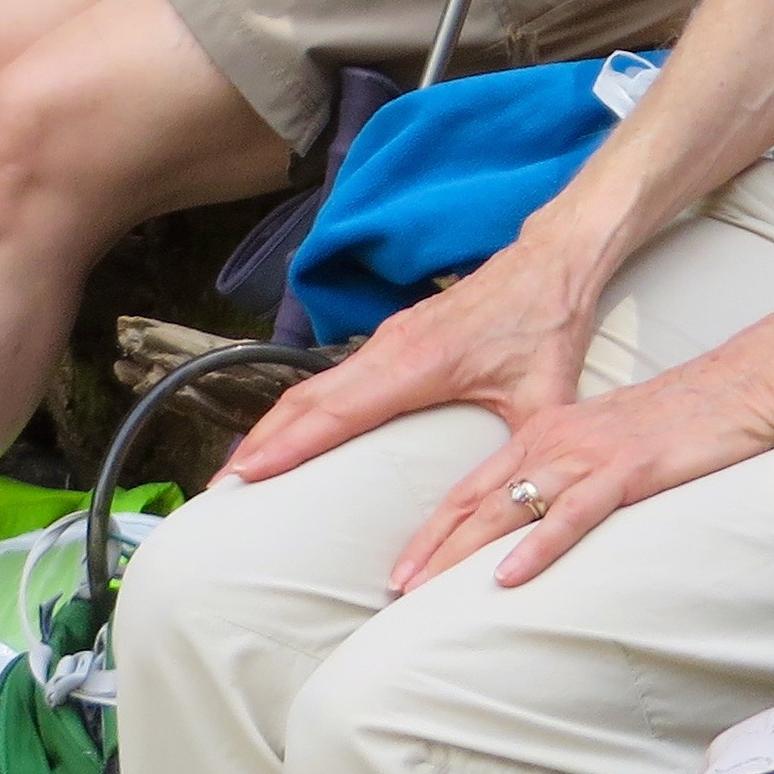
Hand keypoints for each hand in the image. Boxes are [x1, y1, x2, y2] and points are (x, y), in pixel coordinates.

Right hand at [219, 236, 595, 489]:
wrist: (552, 260)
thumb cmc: (548, 324)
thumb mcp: (546, 397)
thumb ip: (528, 456)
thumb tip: (520, 513)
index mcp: (417, 364)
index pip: (335, 412)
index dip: (286, 446)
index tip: (241, 477)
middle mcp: (390, 348)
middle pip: (306, 399)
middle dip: (260, 444)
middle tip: (220, 490)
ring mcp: (387, 339)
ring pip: (313, 386)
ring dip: (274, 426)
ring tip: (240, 471)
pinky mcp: (393, 338)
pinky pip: (332, 378)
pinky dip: (301, 410)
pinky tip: (290, 437)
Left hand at [393, 353, 773, 590]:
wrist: (736, 386)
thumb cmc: (675, 423)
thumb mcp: (606, 446)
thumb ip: (569, 477)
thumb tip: (537, 523)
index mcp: (544, 434)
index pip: (472, 488)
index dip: (432, 530)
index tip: (400, 570)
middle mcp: (554, 441)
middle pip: (477, 501)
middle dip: (431, 547)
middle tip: (394, 589)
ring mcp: (588, 454)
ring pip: (511, 508)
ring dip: (464, 552)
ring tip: (428, 591)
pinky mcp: (627, 470)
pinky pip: (573, 513)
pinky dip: (537, 546)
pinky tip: (509, 576)